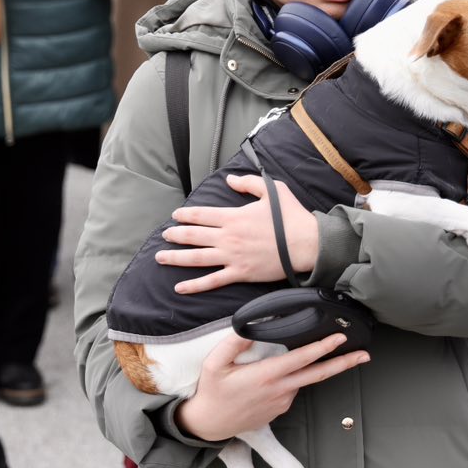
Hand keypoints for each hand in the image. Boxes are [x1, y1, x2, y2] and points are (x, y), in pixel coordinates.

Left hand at [159, 173, 319, 293]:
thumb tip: (229, 181)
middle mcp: (228, 237)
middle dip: (175, 235)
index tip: (175, 216)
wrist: (306, 243)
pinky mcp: (240, 274)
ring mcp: (232, 257)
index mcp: (233, 217)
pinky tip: (179, 287)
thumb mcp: (271, 190)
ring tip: (161, 257)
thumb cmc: (291, 216)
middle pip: (194, 236)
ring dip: (176, 258)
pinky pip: (213, 280)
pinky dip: (195, 285)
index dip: (185, 215)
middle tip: (164, 236)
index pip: (201, 215)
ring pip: (197, 258)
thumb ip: (248, 183)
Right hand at [173, 330, 368, 441]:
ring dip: (313, 367)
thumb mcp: (214, 363)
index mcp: (266, 376)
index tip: (340, 338)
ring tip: (318, 352)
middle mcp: (279, 390)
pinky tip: (280, 373)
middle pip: (318, 375)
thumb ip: (233, 343)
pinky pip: (291, 389)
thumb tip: (250, 328)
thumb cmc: (211, 391)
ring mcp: (282, 402)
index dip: (322, 347)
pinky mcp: (280, 410)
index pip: (301, 359)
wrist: (209, 425)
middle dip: (344, 364)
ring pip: (303, 380)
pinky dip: (293, 378)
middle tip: (365, 355)